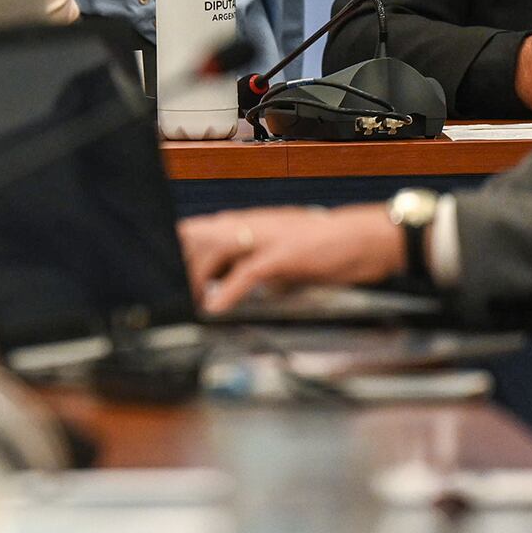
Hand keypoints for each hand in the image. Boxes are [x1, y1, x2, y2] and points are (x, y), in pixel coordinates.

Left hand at [176, 204, 400, 314]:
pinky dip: (228, 292)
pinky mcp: (284, 255)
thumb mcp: (284, 255)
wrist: (367, 238)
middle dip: (180, 265)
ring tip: (189, 303)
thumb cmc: (329, 246)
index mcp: (251, 223)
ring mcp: (268, 237)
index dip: (178, 248)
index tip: (164, 271)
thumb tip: (237, 287)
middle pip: (198, 237)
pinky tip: (216, 309)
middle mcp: (254, 224)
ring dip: (197, 279)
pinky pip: (247, 273)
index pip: (200, 229)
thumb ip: (257, 267)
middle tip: (173, 294)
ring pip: (215, 250)